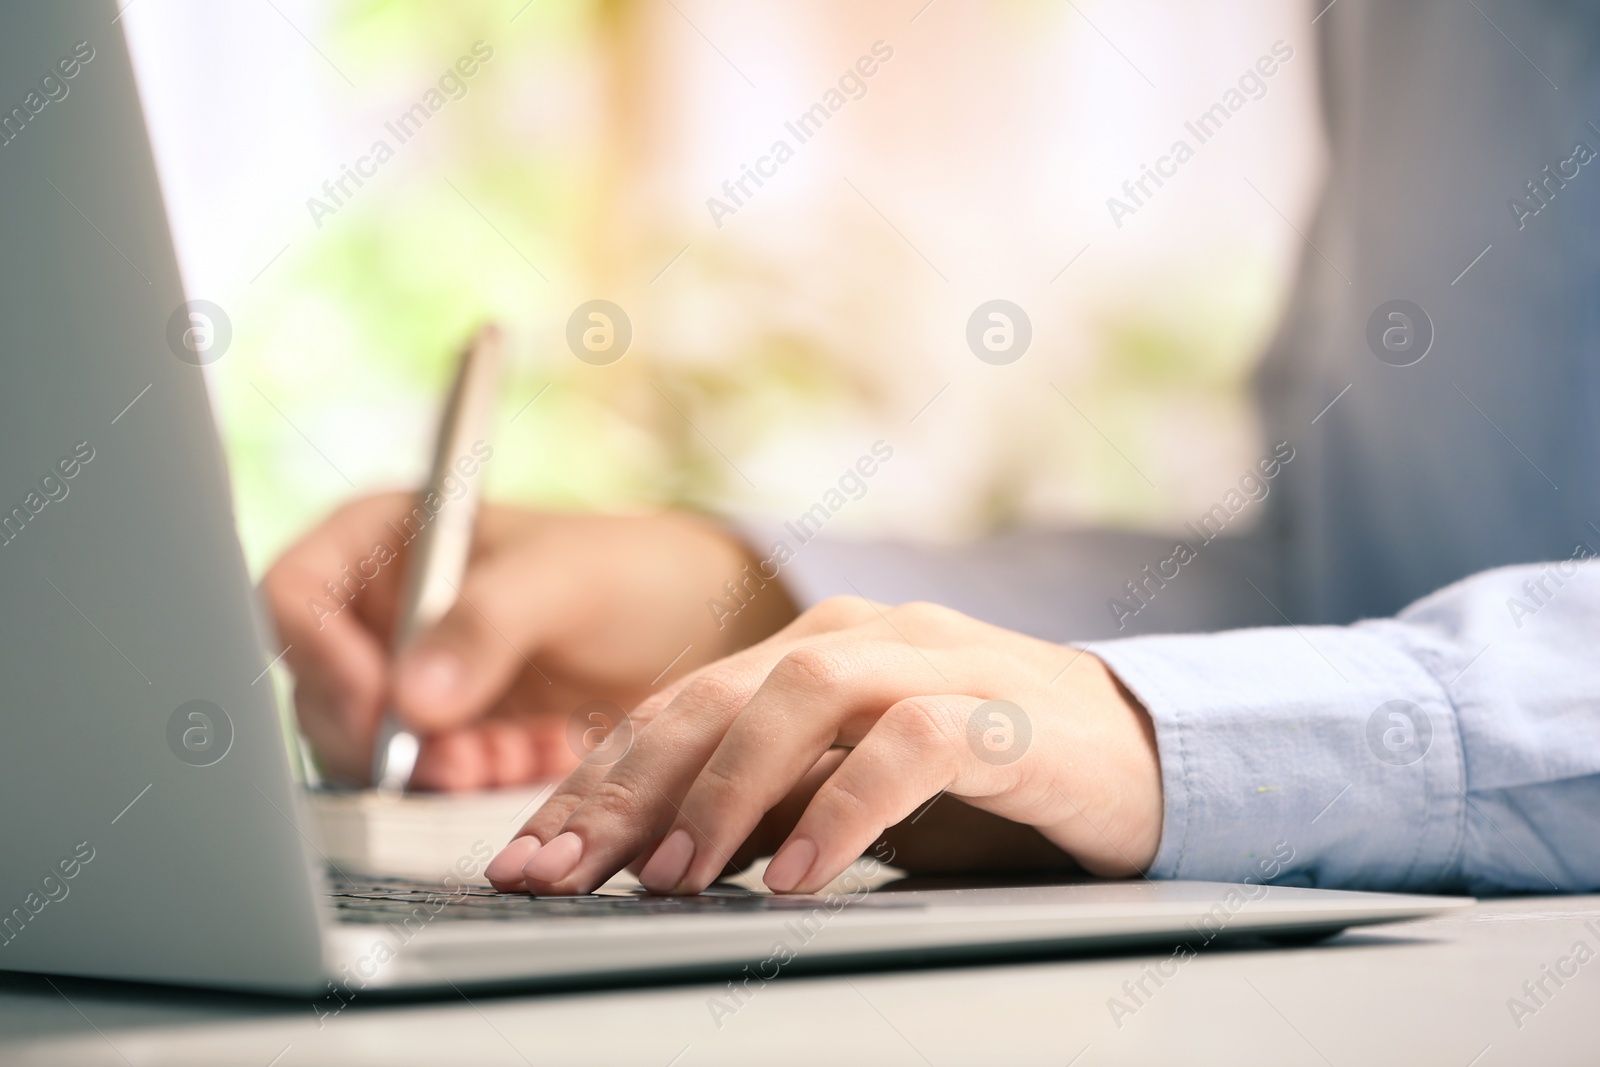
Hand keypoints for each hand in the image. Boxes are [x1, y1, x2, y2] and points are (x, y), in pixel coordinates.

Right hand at [261, 493, 796, 789]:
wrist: (696, 633)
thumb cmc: (631, 572)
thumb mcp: (564, 581)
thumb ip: (487, 624)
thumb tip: (410, 697)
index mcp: (385, 539)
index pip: (296, 594)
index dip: (320, 655)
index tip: (380, 706)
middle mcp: (381, 611)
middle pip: (317, 688)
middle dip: (377, 736)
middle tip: (444, 763)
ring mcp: (409, 679)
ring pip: (362, 747)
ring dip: (421, 770)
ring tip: (496, 764)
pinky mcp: (445, 738)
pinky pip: (418, 781)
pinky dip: (462, 786)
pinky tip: (520, 763)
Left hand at [485, 597, 1161, 894]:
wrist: (1140, 756)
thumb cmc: (982, 779)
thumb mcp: (850, 792)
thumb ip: (764, 804)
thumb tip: (647, 855)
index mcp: (810, 649)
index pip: (677, 707)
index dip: (595, 783)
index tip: (532, 859)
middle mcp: (860, 637)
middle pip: (716, 695)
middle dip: (629, 787)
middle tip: (566, 871)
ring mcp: (933, 661)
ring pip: (803, 693)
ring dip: (727, 788)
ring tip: (676, 878)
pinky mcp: (1003, 712)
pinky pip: (910, 743)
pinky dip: (845, 807)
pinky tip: (801, 874)